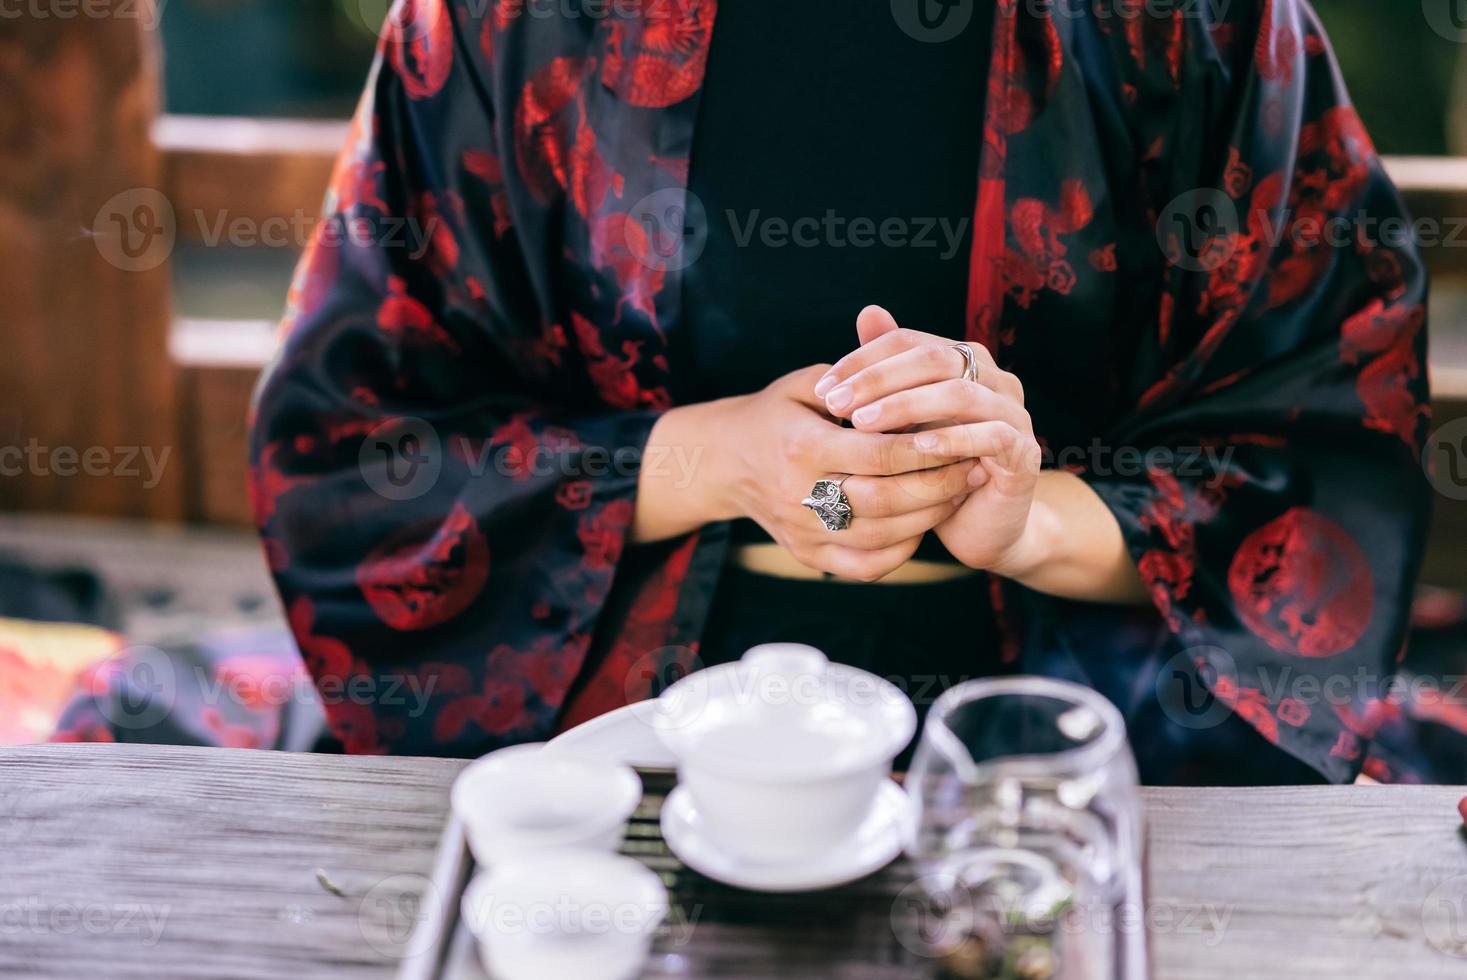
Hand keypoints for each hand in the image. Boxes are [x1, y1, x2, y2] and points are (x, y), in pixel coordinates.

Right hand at [717, 364, 988, 579]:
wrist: (725, 464)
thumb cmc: (775, 415)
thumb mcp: (804, 384)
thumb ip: (856, 380)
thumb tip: (913, 377)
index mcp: (802, 446)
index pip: (879, 452)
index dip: (927, 447)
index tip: (963, 433)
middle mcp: (800, 495)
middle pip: (887, 500)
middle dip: (939, 485)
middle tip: (974, 464)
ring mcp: (804, 533)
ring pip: (883, 537)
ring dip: (930, 516)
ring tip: (960, 491)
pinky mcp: (809, 557)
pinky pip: (868, 566)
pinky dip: (903, 548)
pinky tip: (923, 522)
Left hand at [814, 307, 1042, 575]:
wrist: (981, 525)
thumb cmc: (934, 467)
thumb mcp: (902, 421)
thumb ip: (887, 374)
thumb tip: (867, 312)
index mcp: (965, 361)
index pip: (909, 342)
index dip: (863, 360)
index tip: (824, 389)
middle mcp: (994, 379)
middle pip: (935, 358)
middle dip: (879, 379)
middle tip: (837, 405)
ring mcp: (1014, 413)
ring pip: (960, 393)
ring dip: (907, 406)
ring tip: (864, 423)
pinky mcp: (1024, 453)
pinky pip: (991, 436)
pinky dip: (953, 439)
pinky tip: (917, 447)